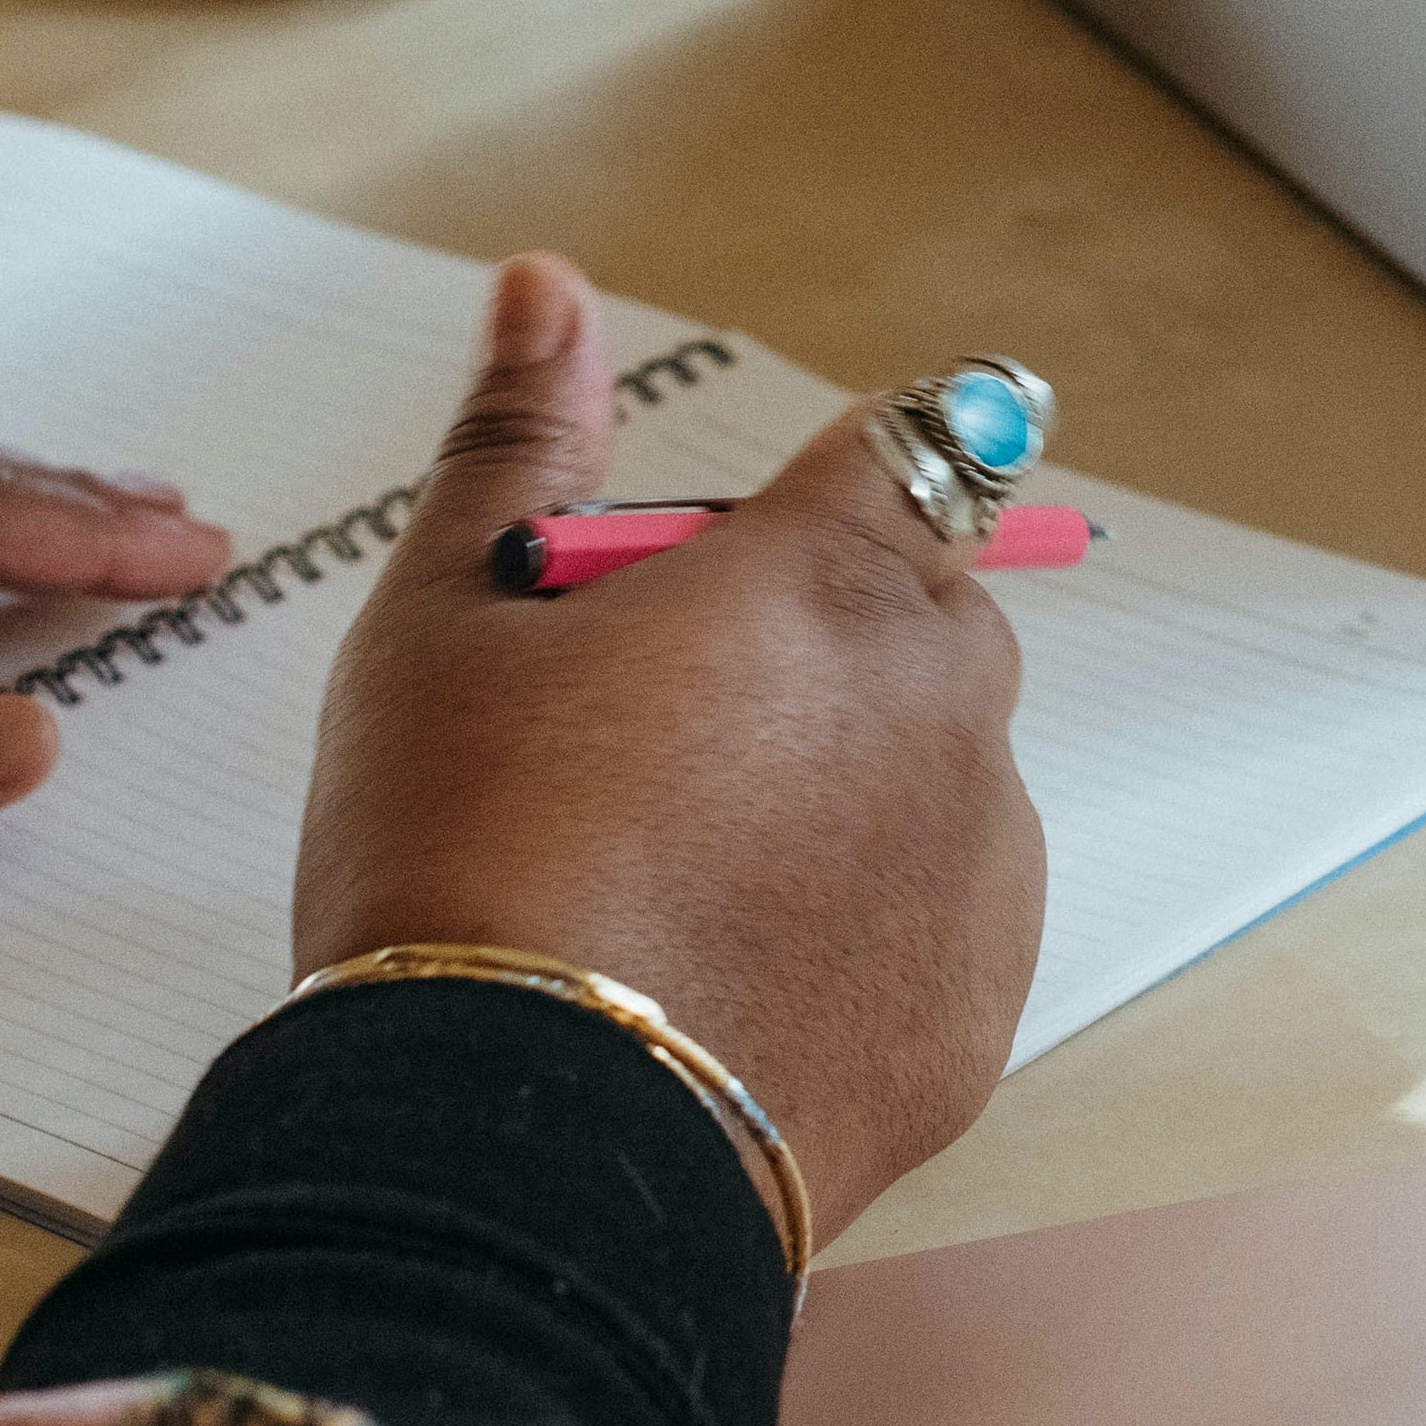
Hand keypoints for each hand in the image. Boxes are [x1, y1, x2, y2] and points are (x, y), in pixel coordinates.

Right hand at [293, 258, 1044, 1249]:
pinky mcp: (979, 1013)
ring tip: (669, 867)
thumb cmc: (462, 852)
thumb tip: (549, 287)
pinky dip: (859, 918)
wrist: (513, 1138)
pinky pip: (937, 917)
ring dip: (843, 780)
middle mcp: (938, 704)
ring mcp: (977, 868)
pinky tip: (720, 964)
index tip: (772, 536)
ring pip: (933, 768)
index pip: (915, 445)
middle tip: (644, 724)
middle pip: (919, 611)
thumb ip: (518, 437)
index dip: (841, 479)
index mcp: (820, 578)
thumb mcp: (446, 617)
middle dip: (814, 639)